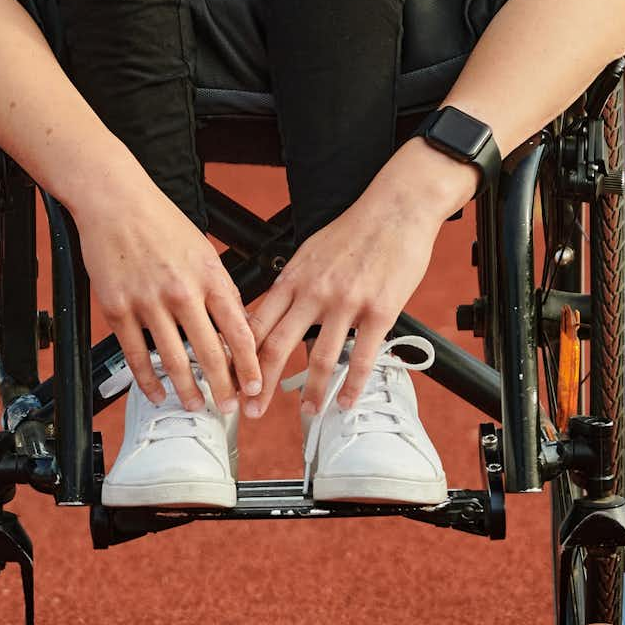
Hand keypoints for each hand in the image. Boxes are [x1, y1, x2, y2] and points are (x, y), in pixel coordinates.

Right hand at [76, 169, 262, 413]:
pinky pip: (136, 354)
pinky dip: (147, 380)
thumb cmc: (158, 221)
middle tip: (228, 407)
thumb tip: (238, 326)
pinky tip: (156, 391)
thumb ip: (221, 289)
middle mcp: (181, 292)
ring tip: (195, 404)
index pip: (239, 333)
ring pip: (174, 361)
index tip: (254, 387)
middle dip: (223, 389)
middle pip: (210, 354)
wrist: (114, 200)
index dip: (250, 367)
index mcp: (208, 277)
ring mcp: (148, 302)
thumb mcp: (204, 250)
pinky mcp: (118, 308)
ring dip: (187, 391)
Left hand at [244, 142, 470, 412]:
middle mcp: (313, 292)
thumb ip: (292, 285)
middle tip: (251, 410)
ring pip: (320, 357)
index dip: (240, 355)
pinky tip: (347, 401)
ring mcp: (346, 303)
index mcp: (292, 277)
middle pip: (277, 345)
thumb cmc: (352, 232)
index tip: (231, 378)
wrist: (394, 210)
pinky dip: (353, 384)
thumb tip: (271, 312)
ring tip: (307, 414)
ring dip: (312, 391)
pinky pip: (363, 356)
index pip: (255, 322)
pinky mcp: (379, 311)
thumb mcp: (309, 253)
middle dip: (261, 383)